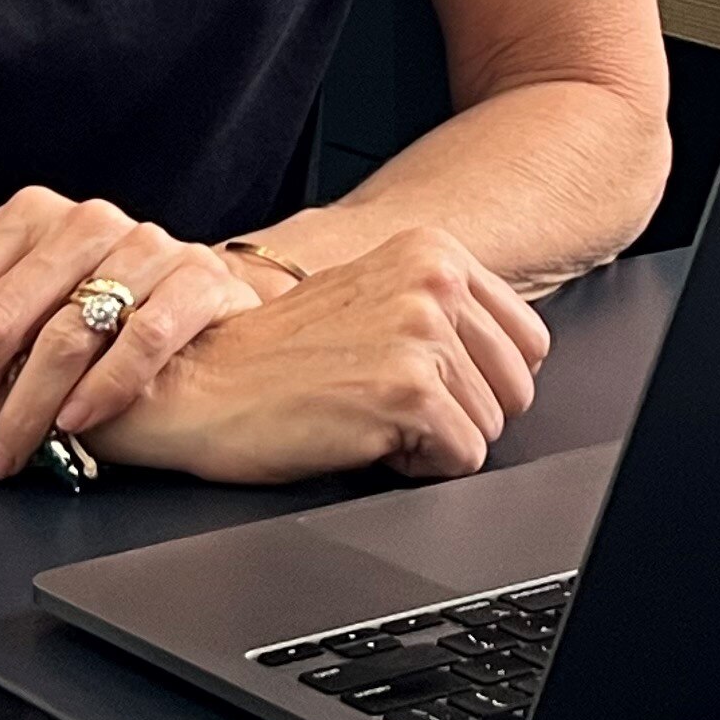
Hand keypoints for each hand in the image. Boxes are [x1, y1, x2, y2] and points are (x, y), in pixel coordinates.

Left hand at [0, 187, 255, 479]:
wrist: (205, 306)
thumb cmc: (96, 301)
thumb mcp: (11, 288)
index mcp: (29, 215)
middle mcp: (85, 221)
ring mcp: (147, 247)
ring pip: (65, 337)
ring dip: (23, 413)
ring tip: (2, 461)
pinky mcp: (199, 281)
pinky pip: (142, 340)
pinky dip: (101, 391)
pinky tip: (74, 429)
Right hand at [84, 226, 549, 484]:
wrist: (193, 381)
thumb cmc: (269, 355)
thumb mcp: (371, 299)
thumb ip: (443, 313)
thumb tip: (514, 363)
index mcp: (433, 250)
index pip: (527, 342)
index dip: (479, 383)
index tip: (422, 387)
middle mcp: (435, 281)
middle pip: (514, 391)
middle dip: (458, 415)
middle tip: (382, 405)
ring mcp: (423, 333)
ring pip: (488, 430)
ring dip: (430, 442)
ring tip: (362, 415)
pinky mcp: (409, 391)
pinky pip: (460, 461)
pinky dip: (414, 468)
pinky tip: (359, 437)